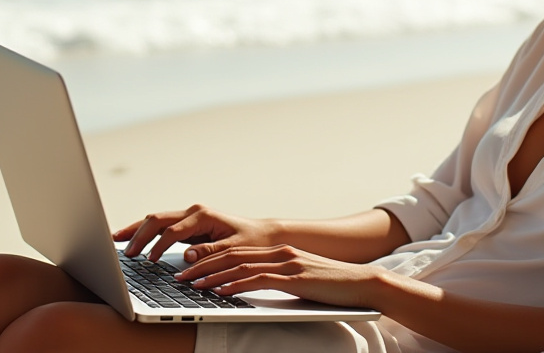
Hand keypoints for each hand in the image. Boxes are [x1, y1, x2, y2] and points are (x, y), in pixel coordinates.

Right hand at [113, 204, 276, 262]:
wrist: (263, 235)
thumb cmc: (252, 242)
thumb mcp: (235, 250)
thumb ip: (210, 252)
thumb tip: (186, 256)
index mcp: (204, 216)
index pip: (173, 231)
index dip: (159, 246)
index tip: (149, 261)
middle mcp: (193, 213)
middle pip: (157, 220)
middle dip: (138, 235)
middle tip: (124, 253)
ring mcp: (189, 218)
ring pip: (155, 220)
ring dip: (136, 231)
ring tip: (116, 241)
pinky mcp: (187, 226)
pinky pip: (160, 228)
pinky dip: (144, 233)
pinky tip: (130, 240)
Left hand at [173, 244, 394, 309]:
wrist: (363, 284)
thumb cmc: (331, 287)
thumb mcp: (298, 280)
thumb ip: (276, 280)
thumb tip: (248, 289)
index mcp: (279, 252)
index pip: (236, 252)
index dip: (209, 260)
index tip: (189, 269)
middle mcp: (280, 253)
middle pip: (232, 256)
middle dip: (203, 266)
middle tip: (181, 276)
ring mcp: (288, 264)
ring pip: (240, 266)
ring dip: (213, 276)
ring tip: (193, 285)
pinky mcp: (295, 278)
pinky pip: (259, 280)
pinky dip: (236, 285)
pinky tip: (221, 291)